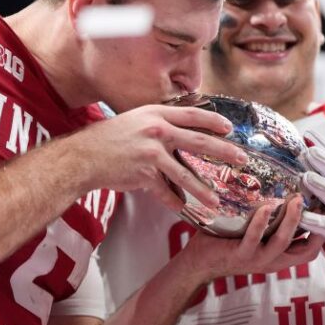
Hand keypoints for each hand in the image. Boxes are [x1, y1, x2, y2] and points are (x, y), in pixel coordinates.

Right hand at [77, 105, 247, 210]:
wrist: (82, 156)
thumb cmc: (108, 138)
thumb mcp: (135, 120)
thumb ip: (158, 123)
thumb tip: (181, 131)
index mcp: (156, 114)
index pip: (192, 115)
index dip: (213, 121)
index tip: (230, 128)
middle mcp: (156, 131)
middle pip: (199, 141)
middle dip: (224, 151)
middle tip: (241, 159)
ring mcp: (151, 153)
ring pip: (185, 174)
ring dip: (203, 190)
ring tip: (216, 200)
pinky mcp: (144, 174)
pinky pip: (165, 192)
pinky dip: (175, 203)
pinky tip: (184, 210)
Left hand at [180, 195, 324, 280]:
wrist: (198, 263)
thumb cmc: (227, 241)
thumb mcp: (256, 235)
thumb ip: (271, 222)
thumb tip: (282, 191)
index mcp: (279, 257)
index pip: (311, 250)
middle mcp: (272, 261)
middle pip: (305, 250)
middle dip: (316, 227)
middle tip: (321, 202)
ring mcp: (256, 259)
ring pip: (281, 242)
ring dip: (291, 221)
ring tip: (296, 200)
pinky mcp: (239, 255)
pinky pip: (253, 239)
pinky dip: (260, 222)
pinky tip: (265, 207)